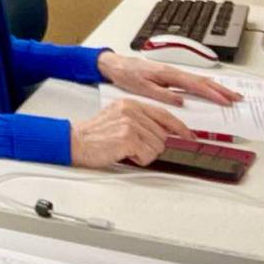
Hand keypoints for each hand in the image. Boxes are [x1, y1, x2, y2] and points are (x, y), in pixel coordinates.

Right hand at [69, 97, 194, 167]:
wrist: (75, 141)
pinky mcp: (128, 138)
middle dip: (152, 146)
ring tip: (126, 149)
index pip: (164, 114)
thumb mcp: (117, 117)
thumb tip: (162, 132)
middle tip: (134, 147)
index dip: (179, 127)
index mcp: (131, 103)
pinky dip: (139, 159)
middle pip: (162, 135)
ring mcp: (130, 123)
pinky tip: (124, 153)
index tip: (188, 135)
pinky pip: (148, 155)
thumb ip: (140, 120)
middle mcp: (132, 110)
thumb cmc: (94, 134)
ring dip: (145, 154)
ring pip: (158, 147)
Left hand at [98, 50, 242, 105]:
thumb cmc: (127, 75)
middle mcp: (173, 71)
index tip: (226, 101)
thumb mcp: (142, 88)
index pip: (196, 85)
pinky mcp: (169, 75)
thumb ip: (162, 94)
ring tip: (229, 95)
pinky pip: (191, 81)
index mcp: (169, 74)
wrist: (115, 64)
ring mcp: (172, 72)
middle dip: (221, 90)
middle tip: (237, 98)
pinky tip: (209, 90)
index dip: (213, 94)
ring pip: (198, 80)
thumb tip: (181, 101)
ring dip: (215, 87)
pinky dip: (204, 86)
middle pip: (202, 81)